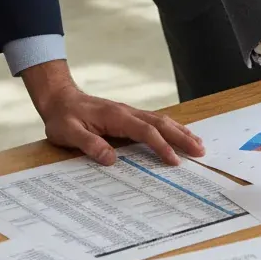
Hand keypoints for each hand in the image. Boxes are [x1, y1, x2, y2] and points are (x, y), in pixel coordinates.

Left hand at [21, 60, 203, 165]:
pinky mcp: (127, 116)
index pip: (145, 132)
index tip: (175, 161)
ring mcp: (129, 112)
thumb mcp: (68, 133)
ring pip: (160, 120)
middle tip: (200, 150)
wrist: (59, 98)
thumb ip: (89, 144)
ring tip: (198, 142)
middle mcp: (127, 112)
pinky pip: (153, 121)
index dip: (161, 146)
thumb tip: (111, 159)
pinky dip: (170, 127)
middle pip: (160, 123)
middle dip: (181, 136)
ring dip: (180, 131)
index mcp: (115, 116)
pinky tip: (178, 133)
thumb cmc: (62, 117)